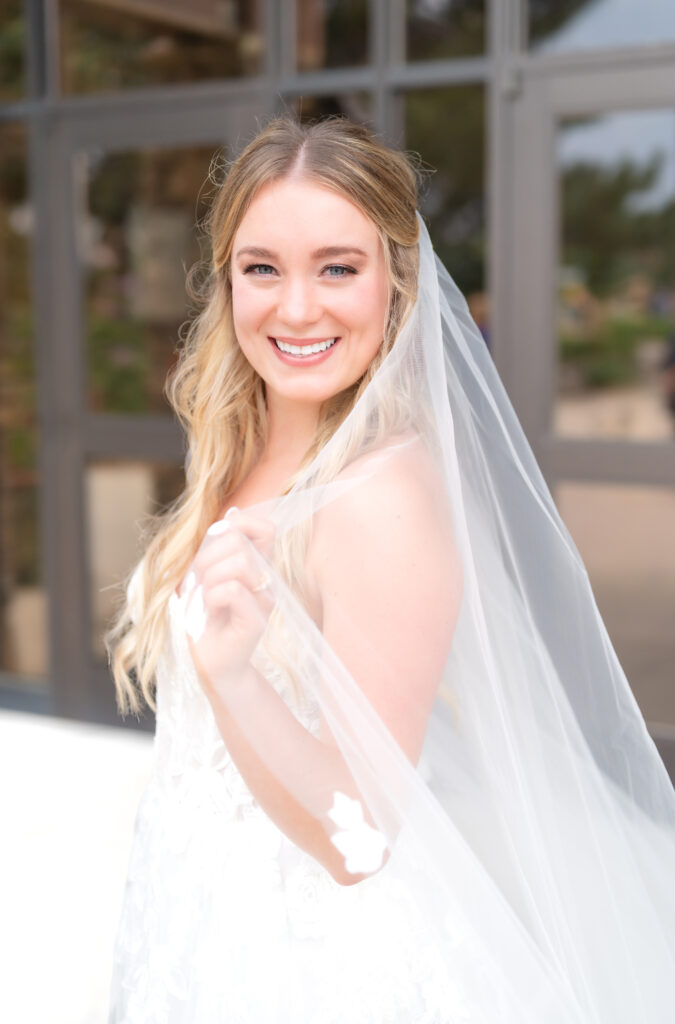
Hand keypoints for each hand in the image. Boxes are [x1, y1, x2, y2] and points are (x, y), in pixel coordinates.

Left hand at [183, 508, 275, 695]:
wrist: (208, 662)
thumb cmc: (206, 618)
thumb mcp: (207, 574)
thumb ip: (220, 546)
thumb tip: (234, 513)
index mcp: (258, 566)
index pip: (265, 528)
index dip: (241, 526)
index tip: (217, 546)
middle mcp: (266, 580)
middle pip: (239, 541)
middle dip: (207, 556)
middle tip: (199, 581)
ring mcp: (264, 600)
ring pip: (239, 562)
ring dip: (209, 577)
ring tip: (205, 597)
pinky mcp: (257, 621)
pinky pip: (233, 590)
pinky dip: (212, 596)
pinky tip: (210, 610)